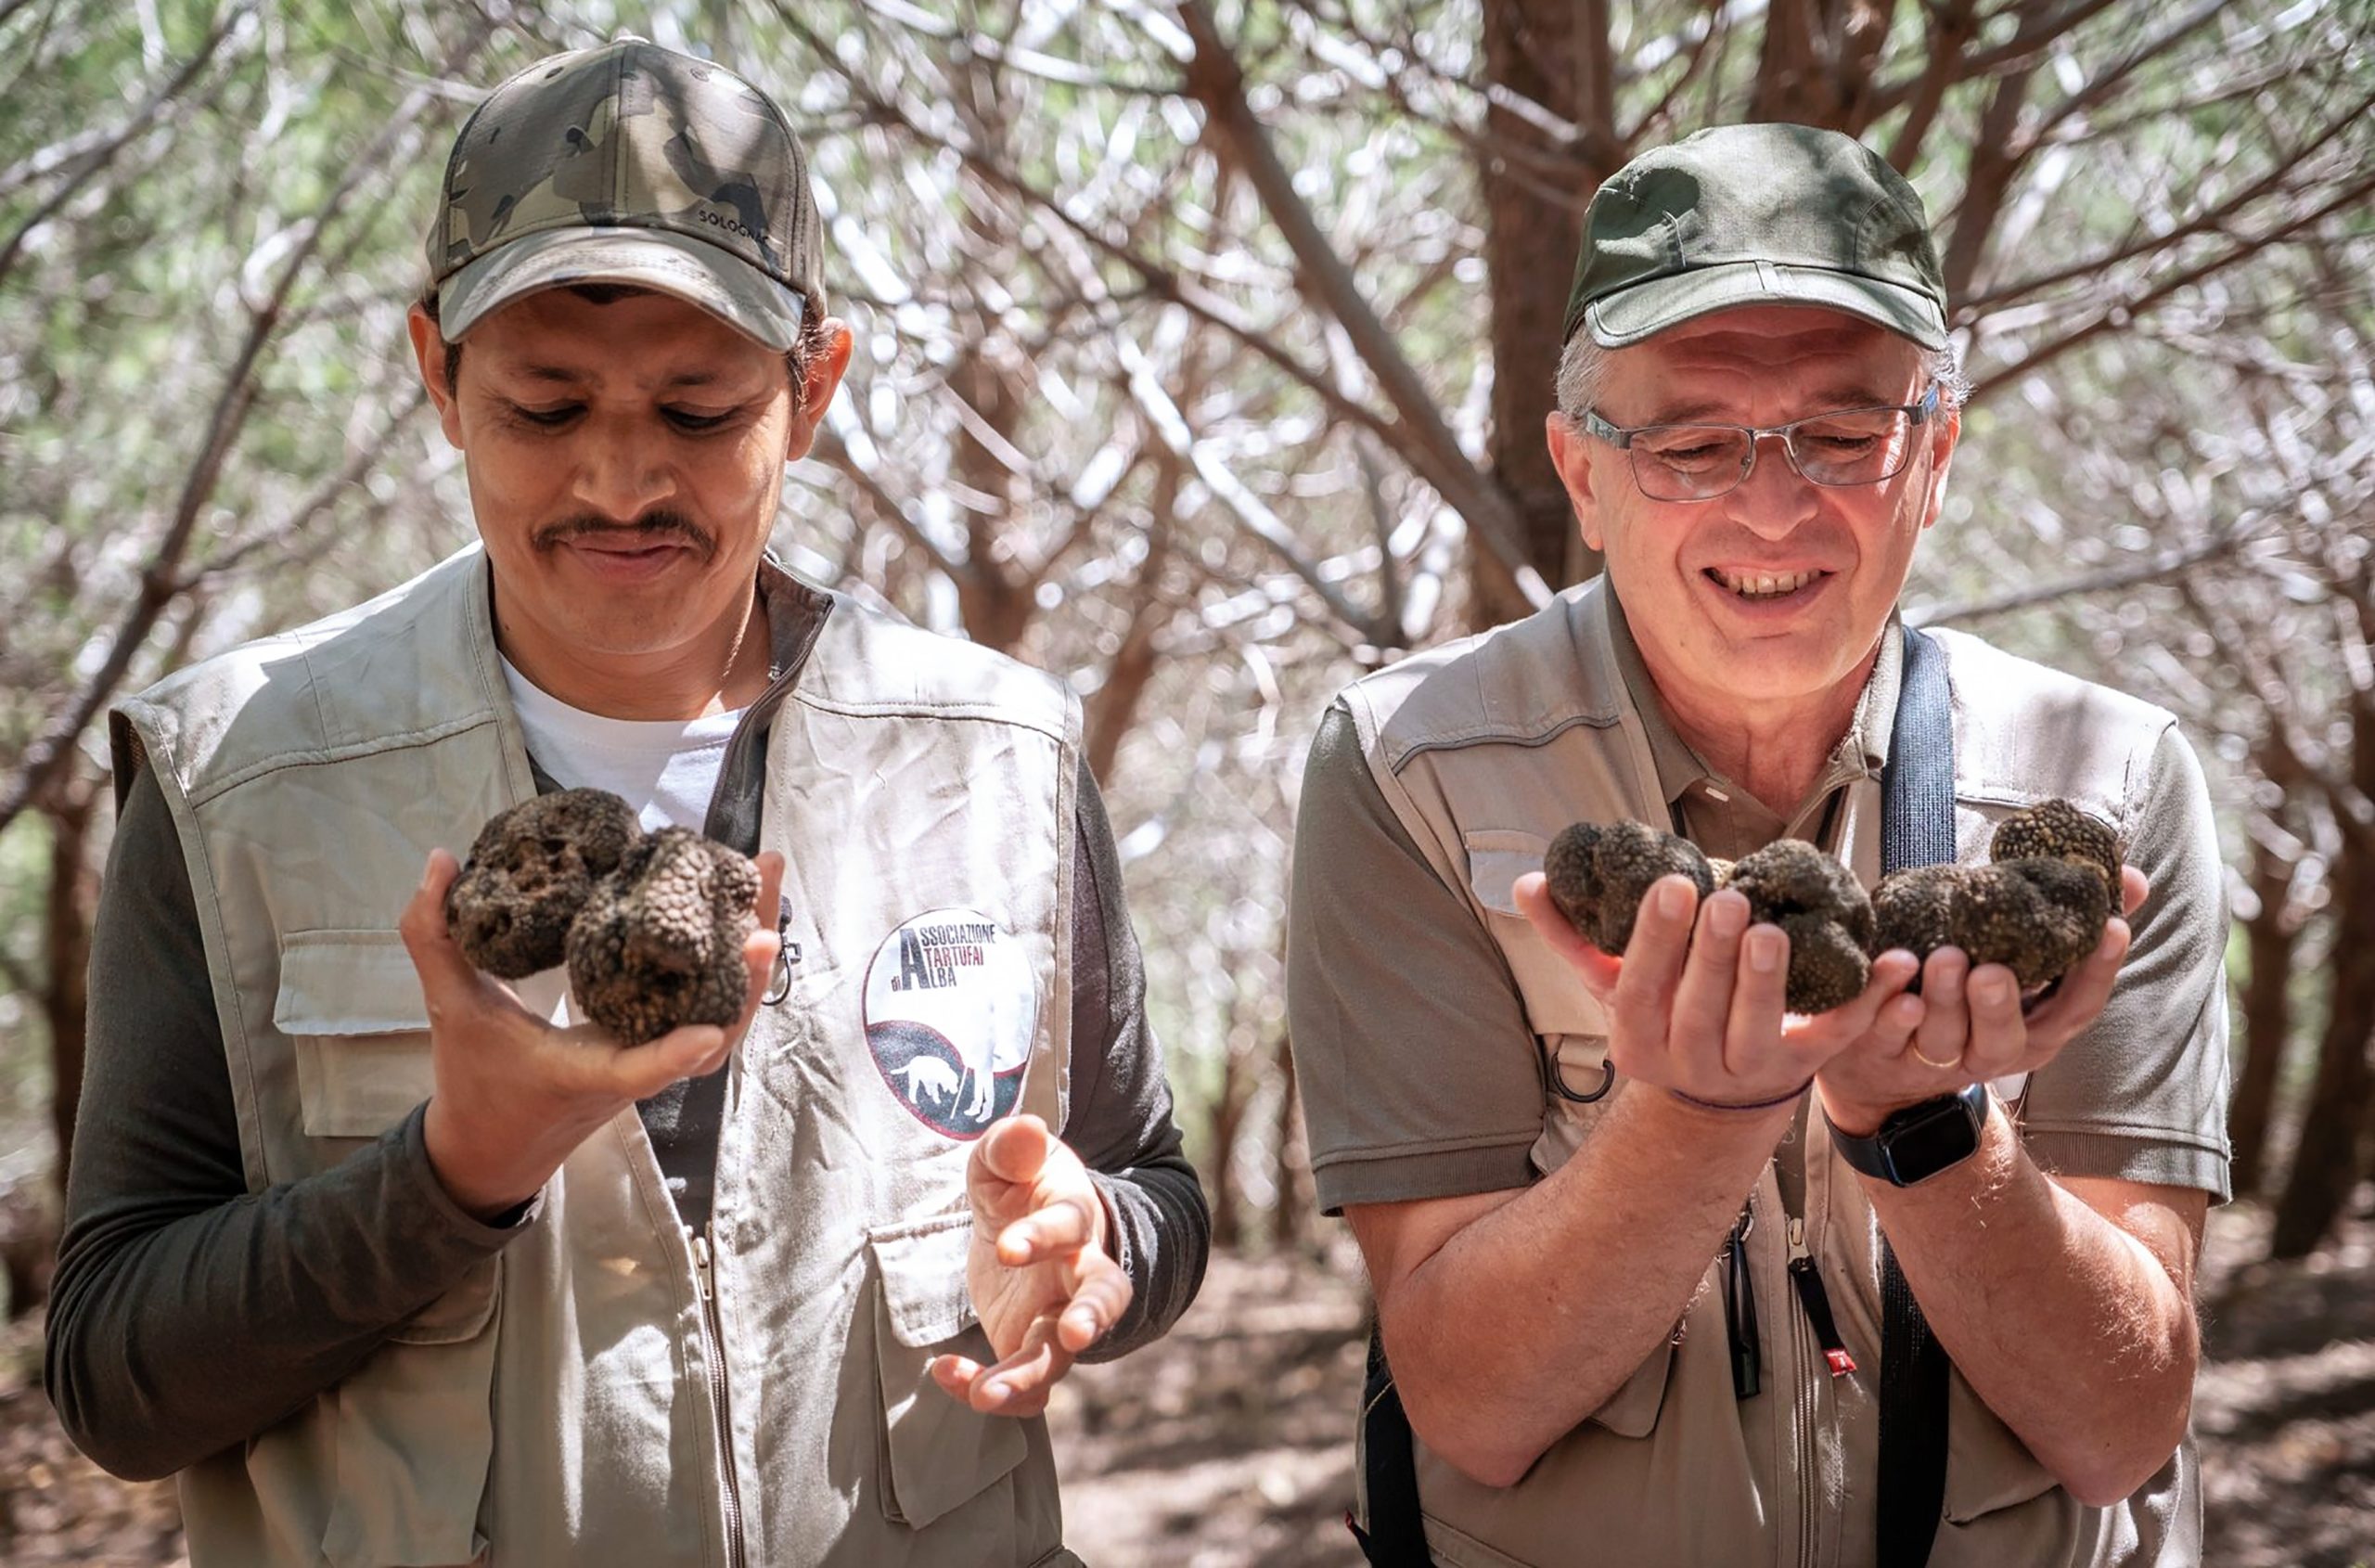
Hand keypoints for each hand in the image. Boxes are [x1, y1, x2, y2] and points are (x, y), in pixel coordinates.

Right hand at [403, 846, 784, 1220]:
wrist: (496, 1146)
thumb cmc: (476, 1080)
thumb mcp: (448, 1008)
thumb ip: (434, 936)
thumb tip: (440, 859)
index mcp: (585, 1073)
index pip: (635, 1073)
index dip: (672, 1056)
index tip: (708, 1031)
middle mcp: (637, 1072)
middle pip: (716, 1032)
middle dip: (749, 963)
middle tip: (767, 875)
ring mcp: (658, 1061)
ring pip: (726, 1017)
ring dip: (752, 953)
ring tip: (766, 874)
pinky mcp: (664, 1047)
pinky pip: (714, 1008)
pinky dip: (734, 963)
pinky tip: (743, 908)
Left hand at [930, 1114, 1131, 1417]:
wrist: (1024, 1222)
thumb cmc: (1019, 1184)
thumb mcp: (1007, 1158)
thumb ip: (1010, 1145)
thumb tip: (1025, 1128)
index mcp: (1075, 1217)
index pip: (1071, 1225)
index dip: (1043, 1235)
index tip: (1007, 1246)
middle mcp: (1078, 1272)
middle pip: (1103, 1298)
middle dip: (1093, 1317)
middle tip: (1073, 1334)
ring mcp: (1057, 1316)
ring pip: (1059, 1356)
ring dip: (1028, 1377)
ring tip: (987, 1394)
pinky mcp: (1029, 1346)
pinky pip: (1022, 1385)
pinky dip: (986, 1386)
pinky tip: (946, 1373)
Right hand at [1515, 871, 1920, 1114]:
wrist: (1709, 1107)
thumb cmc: (1658, 1021)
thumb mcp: (1608, 988)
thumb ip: (1570, 936)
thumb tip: (1527, 882)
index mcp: (1638, 1040)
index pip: (1641, 990)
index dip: (1656, 942)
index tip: (1673, 886)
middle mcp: (1690, 1063)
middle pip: (1699, 1012)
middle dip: (1711, 957)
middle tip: (1727, 901)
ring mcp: (1749, 1072)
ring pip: (1757, 1032)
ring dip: (1767, 983)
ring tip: (1772, 931)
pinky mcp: (1804, 1069)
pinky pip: (1837, 1039)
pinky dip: (1869, 1004)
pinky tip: (1891, 962)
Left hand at [1816, 866, 2148, 1135]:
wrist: (1883, 1062)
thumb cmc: (1968, 996)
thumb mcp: (2022, 961)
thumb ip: (2072, 924)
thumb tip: (2133, 878)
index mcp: (2035, 1030)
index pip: (2077, 1008)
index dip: (2097, 971)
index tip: (2110, 927)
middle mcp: (1991, 1052)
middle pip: (2004, 1038)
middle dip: (1999, 1005)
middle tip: (1991, 970)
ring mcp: (1935, 1059)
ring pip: (1942, 1038)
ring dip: (1945, 1000)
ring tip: (1944, 957)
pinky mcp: (1882, 1054)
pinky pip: (1884, 1035)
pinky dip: (1888, 1008)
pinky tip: (1894, 975)